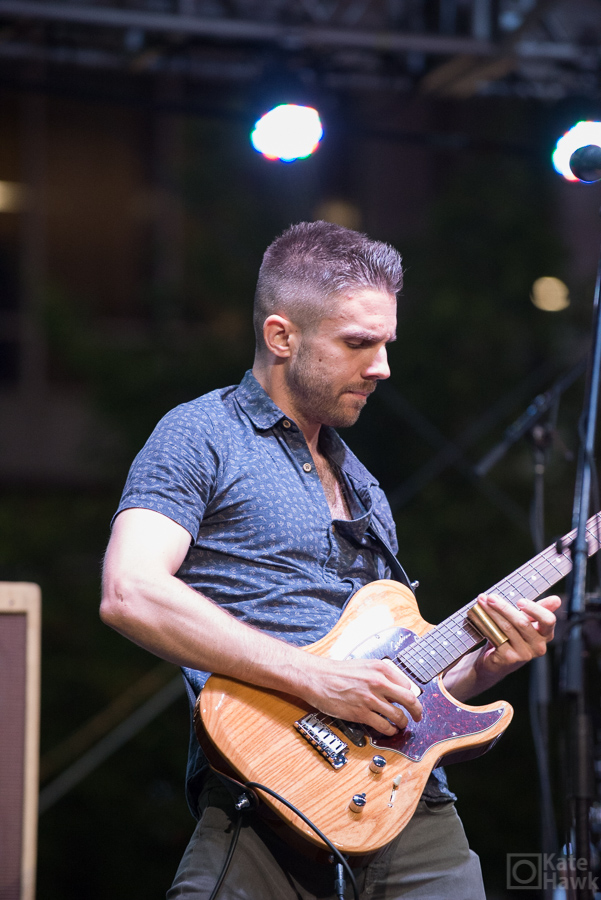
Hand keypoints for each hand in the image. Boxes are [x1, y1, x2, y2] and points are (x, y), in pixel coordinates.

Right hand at [301, 656, 421, 735]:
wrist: (317, 677)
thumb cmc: (337, 672)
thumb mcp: (364, 665)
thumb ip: (380, 675)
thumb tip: (394, 688)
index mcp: (380, 668)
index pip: (407, 685)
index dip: (409, 695)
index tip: (409, 701)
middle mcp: (378, 682)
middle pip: (409, 700)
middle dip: (417, 711)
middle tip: (418, 716)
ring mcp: (370, 699)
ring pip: (398, 716)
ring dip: (403, 723)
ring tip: (401, 725)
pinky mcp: (361, 713)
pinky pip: (384, 726)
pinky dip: (390, 731)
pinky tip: (389, 730)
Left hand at [473, 592, 560, 679]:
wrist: (495, 661)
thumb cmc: (512, 637)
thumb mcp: (525, 621)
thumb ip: (537, 609)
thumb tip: (556, 600)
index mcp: (545, 634)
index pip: (548, 620)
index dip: (535, 609)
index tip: (520, 601)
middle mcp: (538, 646)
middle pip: (522, 622)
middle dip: (504, 607)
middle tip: (491, 597)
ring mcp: (524, 654)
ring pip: (507, 628)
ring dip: (492, 613)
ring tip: (482, 602)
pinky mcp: (509, 658)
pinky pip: (496, 637)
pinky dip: (485, 624)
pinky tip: (478, 616)